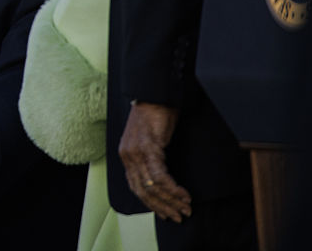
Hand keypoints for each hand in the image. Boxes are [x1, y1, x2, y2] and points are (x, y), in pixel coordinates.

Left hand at [118, 101, 191, 222]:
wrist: (154, 95)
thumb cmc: (154, 117)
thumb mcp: (148, 142)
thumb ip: (149, 160)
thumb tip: (161, 180)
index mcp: (126, 156)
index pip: (136, 188)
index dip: (151, 204)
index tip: (165, 214)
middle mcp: (127, 156)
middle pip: (143, 191)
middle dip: (163, 207)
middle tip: (179, 216)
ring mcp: (136, 152)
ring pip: (152, 187)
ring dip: (171, 200)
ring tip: (185, 208)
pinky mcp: (148, 147)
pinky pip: (160, 176)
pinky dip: (173, 189)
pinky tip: (183, 195)